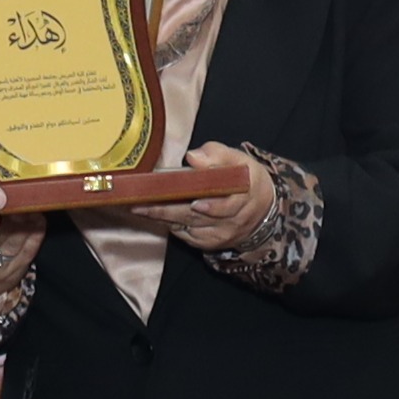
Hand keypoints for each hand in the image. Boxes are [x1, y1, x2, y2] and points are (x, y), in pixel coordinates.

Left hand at [91, 143, 267, 251]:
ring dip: (161, 217)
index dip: (209, 205)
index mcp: (243, 194)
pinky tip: (152, 215)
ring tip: (138, 208)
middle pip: (196, 216)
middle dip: (166, 210)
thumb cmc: (244, 179)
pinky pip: (185, 234)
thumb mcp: (238, 159)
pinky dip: (169, 224)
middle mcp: (232, 219)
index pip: (226, 203)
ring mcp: (220, 234)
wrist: (261, 208)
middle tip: (140, 203)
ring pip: (187, 226)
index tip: (192, 202)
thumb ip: (216, 155)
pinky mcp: (209, 243)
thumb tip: (193, 158)